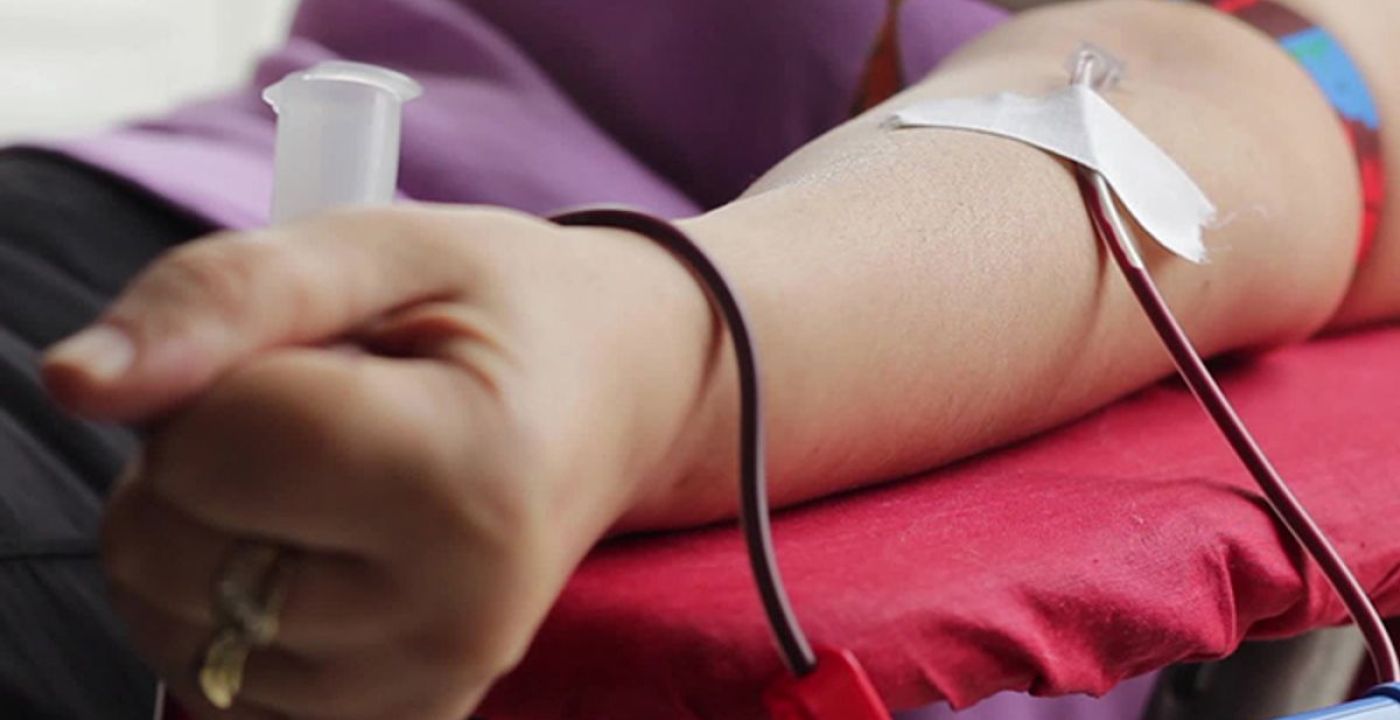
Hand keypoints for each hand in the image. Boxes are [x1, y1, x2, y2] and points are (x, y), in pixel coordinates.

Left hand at [44, 206, 712, 718]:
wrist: (619, 397)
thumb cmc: (504, 311)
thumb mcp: (383, 249)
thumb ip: (227, 294)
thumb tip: (80, 382)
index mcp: (467, 474)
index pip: (213, 444)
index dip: (219, 374)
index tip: (316, 352)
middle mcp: (460, 607)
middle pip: (176, 551)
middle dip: (195, 461)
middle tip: (314, 413)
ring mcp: (438, 678)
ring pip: (182, 634)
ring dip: (200, 540)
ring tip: (316, 481)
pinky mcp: (415, 714)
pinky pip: (228, 693)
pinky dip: (227, 616)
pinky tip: (309, 552)